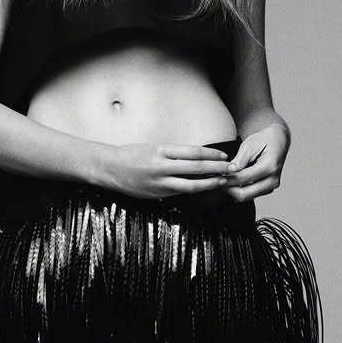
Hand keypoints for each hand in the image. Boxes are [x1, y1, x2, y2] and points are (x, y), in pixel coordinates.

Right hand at [101, 141, 234, 199]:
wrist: (109, 168)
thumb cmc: (131, 155)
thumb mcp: (153, 148)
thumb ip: (173, 154)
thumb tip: (198, 158)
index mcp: (161, 151)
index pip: (193, 152)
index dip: (212, 155)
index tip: (224, 156)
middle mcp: (162, 167)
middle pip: (196, 169)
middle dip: (217, 169)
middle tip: (232, 169)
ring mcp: (159, 183)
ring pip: (191, 185)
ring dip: (210, 184)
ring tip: (223, 182)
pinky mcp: (157, 195)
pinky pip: (180, 193)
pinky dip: (195, 191)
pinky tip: (204, 190)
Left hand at [222, 123, 289, 200]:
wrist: (278, 141)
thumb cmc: (265, 140)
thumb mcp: (250, 145)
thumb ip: (239, 160)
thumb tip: (229, 171)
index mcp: (269, 166)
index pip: (243, 178)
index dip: (227, 178)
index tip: (216, 175)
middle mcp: (273, 179)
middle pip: (245, 194)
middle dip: (228, 188)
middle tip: (216, 180)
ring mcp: (271, 186)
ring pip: (246, 197)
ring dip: (232, 190)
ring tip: (222, 180)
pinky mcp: (267, 189)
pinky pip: (250, 194)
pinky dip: (238, 190)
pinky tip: (231, 181)